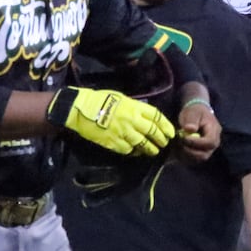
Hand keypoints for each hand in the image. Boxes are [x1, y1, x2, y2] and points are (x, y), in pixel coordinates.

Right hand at [48, 87, 173, 156]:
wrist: (80, 109)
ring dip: (150, 149)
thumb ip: (135, 107)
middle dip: (161, 140)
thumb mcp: (122, 98)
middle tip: (164, 144)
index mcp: (135, 107)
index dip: (166, 126)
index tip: (171, 133)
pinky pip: (128, 150)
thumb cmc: (100, 99)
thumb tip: (146, 115)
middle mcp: (132, 120)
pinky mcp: (113, 142)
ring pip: (143, 144)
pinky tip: (137, 153)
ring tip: (154, 151)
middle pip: (153, 132)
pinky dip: (134, 152)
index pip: (157, 117)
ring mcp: (123, 133)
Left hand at [174, 92, 220, 162]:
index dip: (196, 143)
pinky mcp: (201, 152)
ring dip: (186, 155)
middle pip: (205, 154)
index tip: (183, 138)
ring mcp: (208, 149)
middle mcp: (214, 142)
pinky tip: (178, 149)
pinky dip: (184, 157)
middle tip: (179, 143)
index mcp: (214, 131)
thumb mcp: (192, 112)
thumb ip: (191, 120)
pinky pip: (194, 160)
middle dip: (190, 151)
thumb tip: (189, 129)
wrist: (197, 113)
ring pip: (199, 159)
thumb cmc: (195, 111)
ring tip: (177, 146)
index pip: (209, 142)